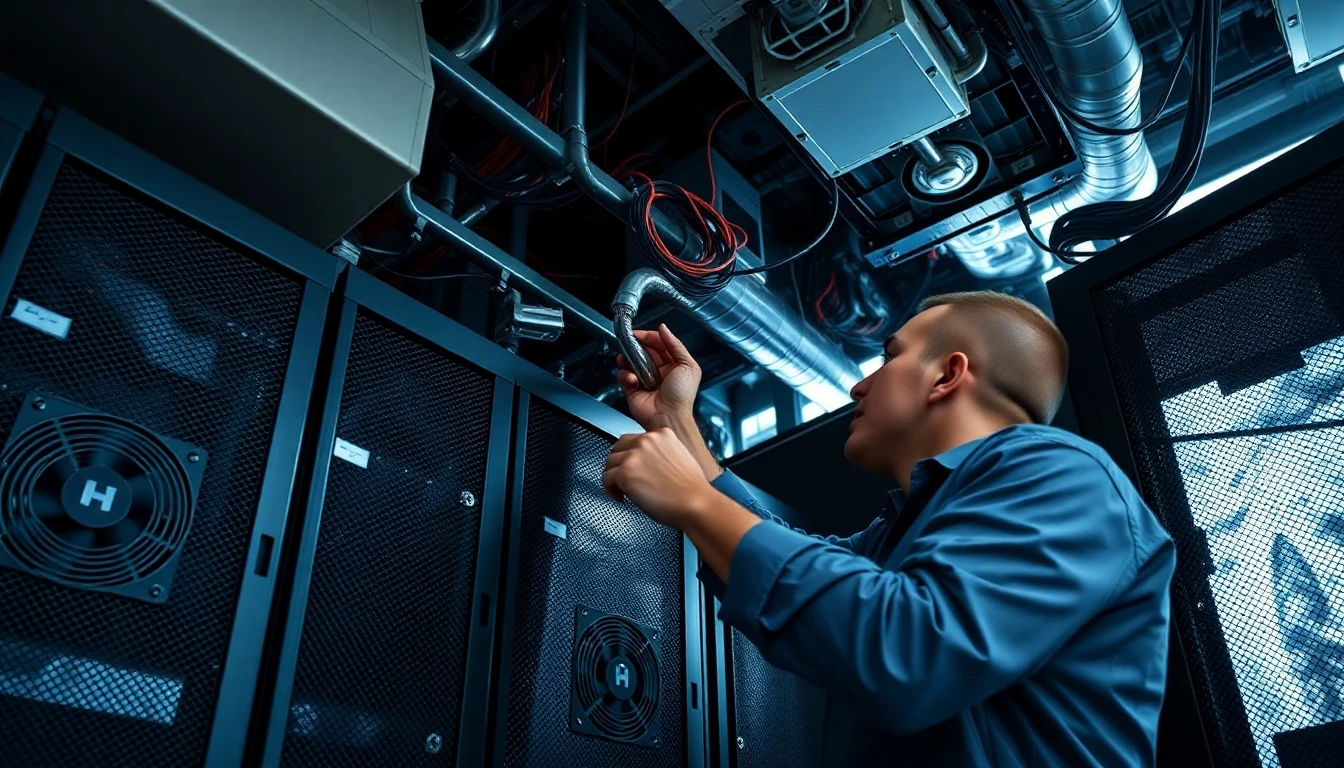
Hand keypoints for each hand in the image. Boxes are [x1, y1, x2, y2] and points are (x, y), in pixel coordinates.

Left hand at [603, 429, 717, 529]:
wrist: (696, 503)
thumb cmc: (692, 490)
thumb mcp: (680, 457)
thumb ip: (661, 454)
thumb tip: (645, 464)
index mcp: (662, 434)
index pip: (634, 439)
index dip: (630, 456)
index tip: (633, 467)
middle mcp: (646, 440)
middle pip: (618, 448)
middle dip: (619, 465)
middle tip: (625, 480)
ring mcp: (634, 455)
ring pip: (610, 463)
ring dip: (614, 477)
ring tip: (623, 490)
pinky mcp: (625, 472)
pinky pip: (606, 479)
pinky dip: (610, 490)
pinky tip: (621, 497)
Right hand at [616, 325, 721, 479]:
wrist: (668, 416)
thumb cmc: (681, 396)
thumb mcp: (687, 365)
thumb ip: (676, 345)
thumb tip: (664, 329)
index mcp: (673, 363)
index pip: (659, 343)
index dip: (649, 336)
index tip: (640, 334)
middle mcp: (659, 369)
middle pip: (643, 350)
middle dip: (636, 346)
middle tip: (631, 344)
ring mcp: (645, 378)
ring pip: (631, 360)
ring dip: (628, 358)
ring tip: (629, 361)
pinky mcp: (632, 388)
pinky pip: (624, 375)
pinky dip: (626, 375)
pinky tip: (633, 380)